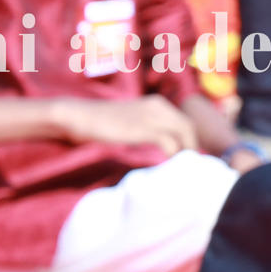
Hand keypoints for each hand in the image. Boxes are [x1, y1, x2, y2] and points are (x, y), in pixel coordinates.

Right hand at [52, 94, 195, 155]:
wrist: (79, 116)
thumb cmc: (103, 122)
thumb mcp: (132, 121)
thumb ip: (149, 128)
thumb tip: (165, 146)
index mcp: (158, 103)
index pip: (186, 122)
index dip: (190, 141)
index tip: (186, 157)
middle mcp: (159, 106)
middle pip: (190, 128)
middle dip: (191, 147)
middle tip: (186, 166)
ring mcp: (152, 116)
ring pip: (184, 134)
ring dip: (185, 152)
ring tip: (179, 168)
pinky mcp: (143, 129)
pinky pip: (170, 144)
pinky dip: (174, 156)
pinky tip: (167, 165)